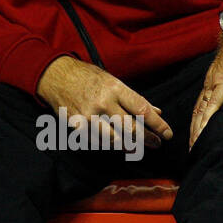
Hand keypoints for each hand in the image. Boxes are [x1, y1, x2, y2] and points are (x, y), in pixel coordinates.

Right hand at [36, 55, 172, 149]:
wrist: (56, 76)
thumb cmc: (87, 77)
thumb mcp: (113, 80)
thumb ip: (134, 97)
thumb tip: (156, 111)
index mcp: (114, 88)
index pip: (142, 109)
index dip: (158, 124)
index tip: (167, 133)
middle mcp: (103, 102)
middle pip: (131, 128)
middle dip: (147, 138)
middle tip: (156, 143)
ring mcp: (89, 116)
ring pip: (115, 140)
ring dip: (129, 145)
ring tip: (136, 146)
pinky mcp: (77, 125)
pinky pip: (97, 142)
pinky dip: (107, 144)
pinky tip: (113, 142)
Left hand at [189, 27, 222, 148]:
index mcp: (217, 82)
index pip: (204, 105)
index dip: (199, 121)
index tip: (197, 136)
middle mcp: (211, 85)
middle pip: (198, 112)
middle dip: (194, 131)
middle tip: (191, 148)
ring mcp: (215, 83)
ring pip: (201, 111)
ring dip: (196, 129)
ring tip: (193, 146)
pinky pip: (212, 104)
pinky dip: (206, 119)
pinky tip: (202, 132)